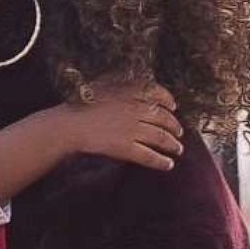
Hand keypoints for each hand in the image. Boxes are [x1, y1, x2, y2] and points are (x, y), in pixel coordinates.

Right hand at [68, 80, 184, 169]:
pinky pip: (149, 156)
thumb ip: (121, 84)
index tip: (173, 107)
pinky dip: (161, 161)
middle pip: (163, 118)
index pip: (157, 94)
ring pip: (161, 137)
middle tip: (179, 133)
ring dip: (173, 144)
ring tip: (178, 149)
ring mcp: (133, 130)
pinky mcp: (127, 148)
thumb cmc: (80, 104)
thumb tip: (137, 85)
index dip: (168, 101)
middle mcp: (135, 110)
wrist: (70, 124)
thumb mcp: (102, 85)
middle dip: (174, 126)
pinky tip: (168, 164)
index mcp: (130, 92)